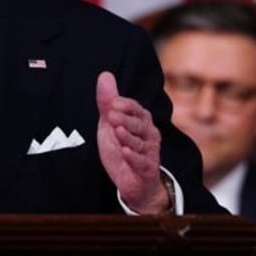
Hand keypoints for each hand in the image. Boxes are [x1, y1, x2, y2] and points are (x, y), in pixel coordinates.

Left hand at [95, 72, 167, 213]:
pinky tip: (125, 152)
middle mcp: (149, 134)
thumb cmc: (122, 147)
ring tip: (118, 131)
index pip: (136, 108)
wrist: (132, 181)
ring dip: (128, 137)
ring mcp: (150, 152)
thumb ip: (107, 101)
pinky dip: (134, 157)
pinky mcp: (147, 169)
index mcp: (141, 120)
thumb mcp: (110, 124)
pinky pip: (142, 162)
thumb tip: (105, 74)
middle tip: (111, 116)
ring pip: (140, 143)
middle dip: (126, 119)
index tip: (112, 103)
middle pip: (139, 124)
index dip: (126, 105)